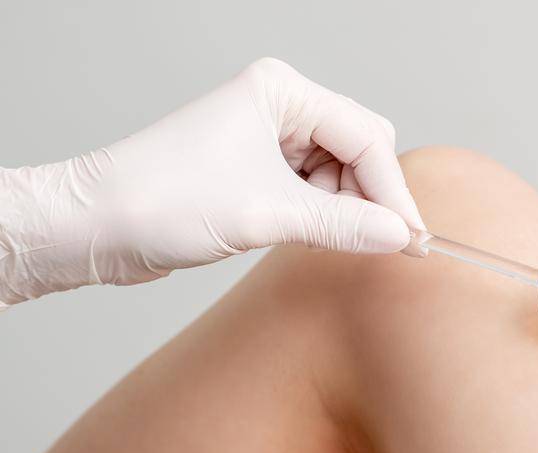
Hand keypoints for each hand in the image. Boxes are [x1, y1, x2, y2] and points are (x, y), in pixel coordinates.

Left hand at [0, 57, 426, 307]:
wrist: (93, 227)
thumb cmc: (161, 201)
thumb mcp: (265, 214)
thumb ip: (342, 224)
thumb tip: (400, 236)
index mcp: (281, 91)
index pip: (365, 137)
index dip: (391, 191)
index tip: (410, 237)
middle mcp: (279, 105)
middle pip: (361, 148)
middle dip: (372, 196)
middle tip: (383, 243)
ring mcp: (269, 135)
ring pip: (342, 171)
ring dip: (348, 209)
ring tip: (337, 242)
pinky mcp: (258, 167)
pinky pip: (317, 188)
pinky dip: (326, 214)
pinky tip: (318, 236)